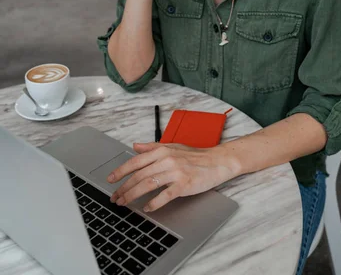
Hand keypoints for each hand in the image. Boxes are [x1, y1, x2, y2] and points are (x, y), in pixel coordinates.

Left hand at [107, 142, 237, 212]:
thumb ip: (152, 147)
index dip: (121, 171)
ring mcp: (175, 172)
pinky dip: (154, 203)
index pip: (135, 161)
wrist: (217, 162)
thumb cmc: (195, 156)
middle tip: (115, 197)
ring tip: (125, 203)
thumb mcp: (172, 146)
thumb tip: (135, 146)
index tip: (110, 180)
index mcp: (162, 150)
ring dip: (133, 195)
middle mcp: (166, 159)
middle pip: (139, 175)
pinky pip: (165, 195)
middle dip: (124, 188)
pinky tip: (147, 208)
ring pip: (148, 184)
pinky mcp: (184, 184)